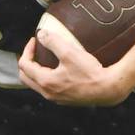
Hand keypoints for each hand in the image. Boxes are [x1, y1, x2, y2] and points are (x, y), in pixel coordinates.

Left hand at [18, 28, 132, 106]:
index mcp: (45, 82)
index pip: (24, 65)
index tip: (36, 41)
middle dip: (27, 62)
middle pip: (26, 77)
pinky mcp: (66, 100)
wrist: (109, 90)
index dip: (27, 50)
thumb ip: (53, 42)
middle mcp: (48, 93)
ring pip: (37, 84)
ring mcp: (57, 98)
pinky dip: (47, 78)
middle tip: (35, 50)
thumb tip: (41, 35)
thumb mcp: (69, 53)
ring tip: (45, 59)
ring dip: (36, 71)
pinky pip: (49, 89)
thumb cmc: (90, 73)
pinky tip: (58, 69)